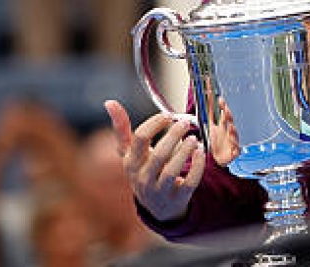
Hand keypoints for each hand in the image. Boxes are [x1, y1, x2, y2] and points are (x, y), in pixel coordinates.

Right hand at [105, 99, 204, 222]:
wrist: (157, 206)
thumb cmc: (144, 170)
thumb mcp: (130, 152)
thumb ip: (122, 128)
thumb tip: (109, 102)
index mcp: (130, 163)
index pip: (140, 139)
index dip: (155, 124)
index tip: (169, 116)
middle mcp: (143, 179)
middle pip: (157, 155)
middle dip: (173, 136)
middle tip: (185, 123)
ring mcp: (160, 191)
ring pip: (172, 172)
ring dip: (185, 152)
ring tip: (193, 138)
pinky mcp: (178, 198)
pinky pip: (189, 183)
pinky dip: (197, 166)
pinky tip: (200, 152)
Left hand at [206, 96, 240, 165]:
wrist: (215, 158)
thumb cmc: (215, 142)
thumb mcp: (210, 127)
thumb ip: (210, 115)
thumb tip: (206, 101)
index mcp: (223, 125)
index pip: (224, 114)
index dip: (223, 106)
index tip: (220, 99)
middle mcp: (228, 131)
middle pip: (230, 122)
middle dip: (229, 116)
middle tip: (226, 110)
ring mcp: (232, 140)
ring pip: (234, 135)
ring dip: (233, 131)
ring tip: (231, 127)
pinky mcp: (234, 151)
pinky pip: (236, 148)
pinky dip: (234, 145)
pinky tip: (232, 142)